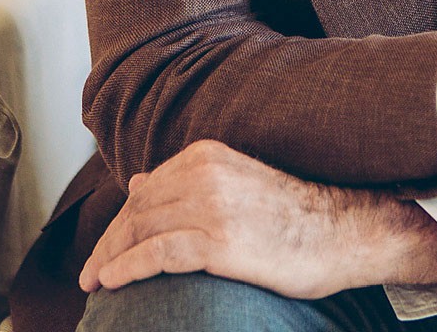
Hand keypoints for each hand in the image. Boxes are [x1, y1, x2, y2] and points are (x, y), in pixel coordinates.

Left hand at [79, 140, 436, 296]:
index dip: (119, 220)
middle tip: (91, 273)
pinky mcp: (221, 242)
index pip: (145, 188)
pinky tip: (111, 282)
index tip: (105, 246)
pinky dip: (127, 268)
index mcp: (209, 154)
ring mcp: (213, 206)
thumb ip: (188, 180)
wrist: (345, 229)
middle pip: (137, 209)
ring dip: (110, 258)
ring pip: (142, 230)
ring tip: (95, 283)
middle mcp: (206, 173)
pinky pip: (158, 254)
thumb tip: (137, 181)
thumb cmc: (296, 213)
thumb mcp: (238, 182)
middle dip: (109, 241)